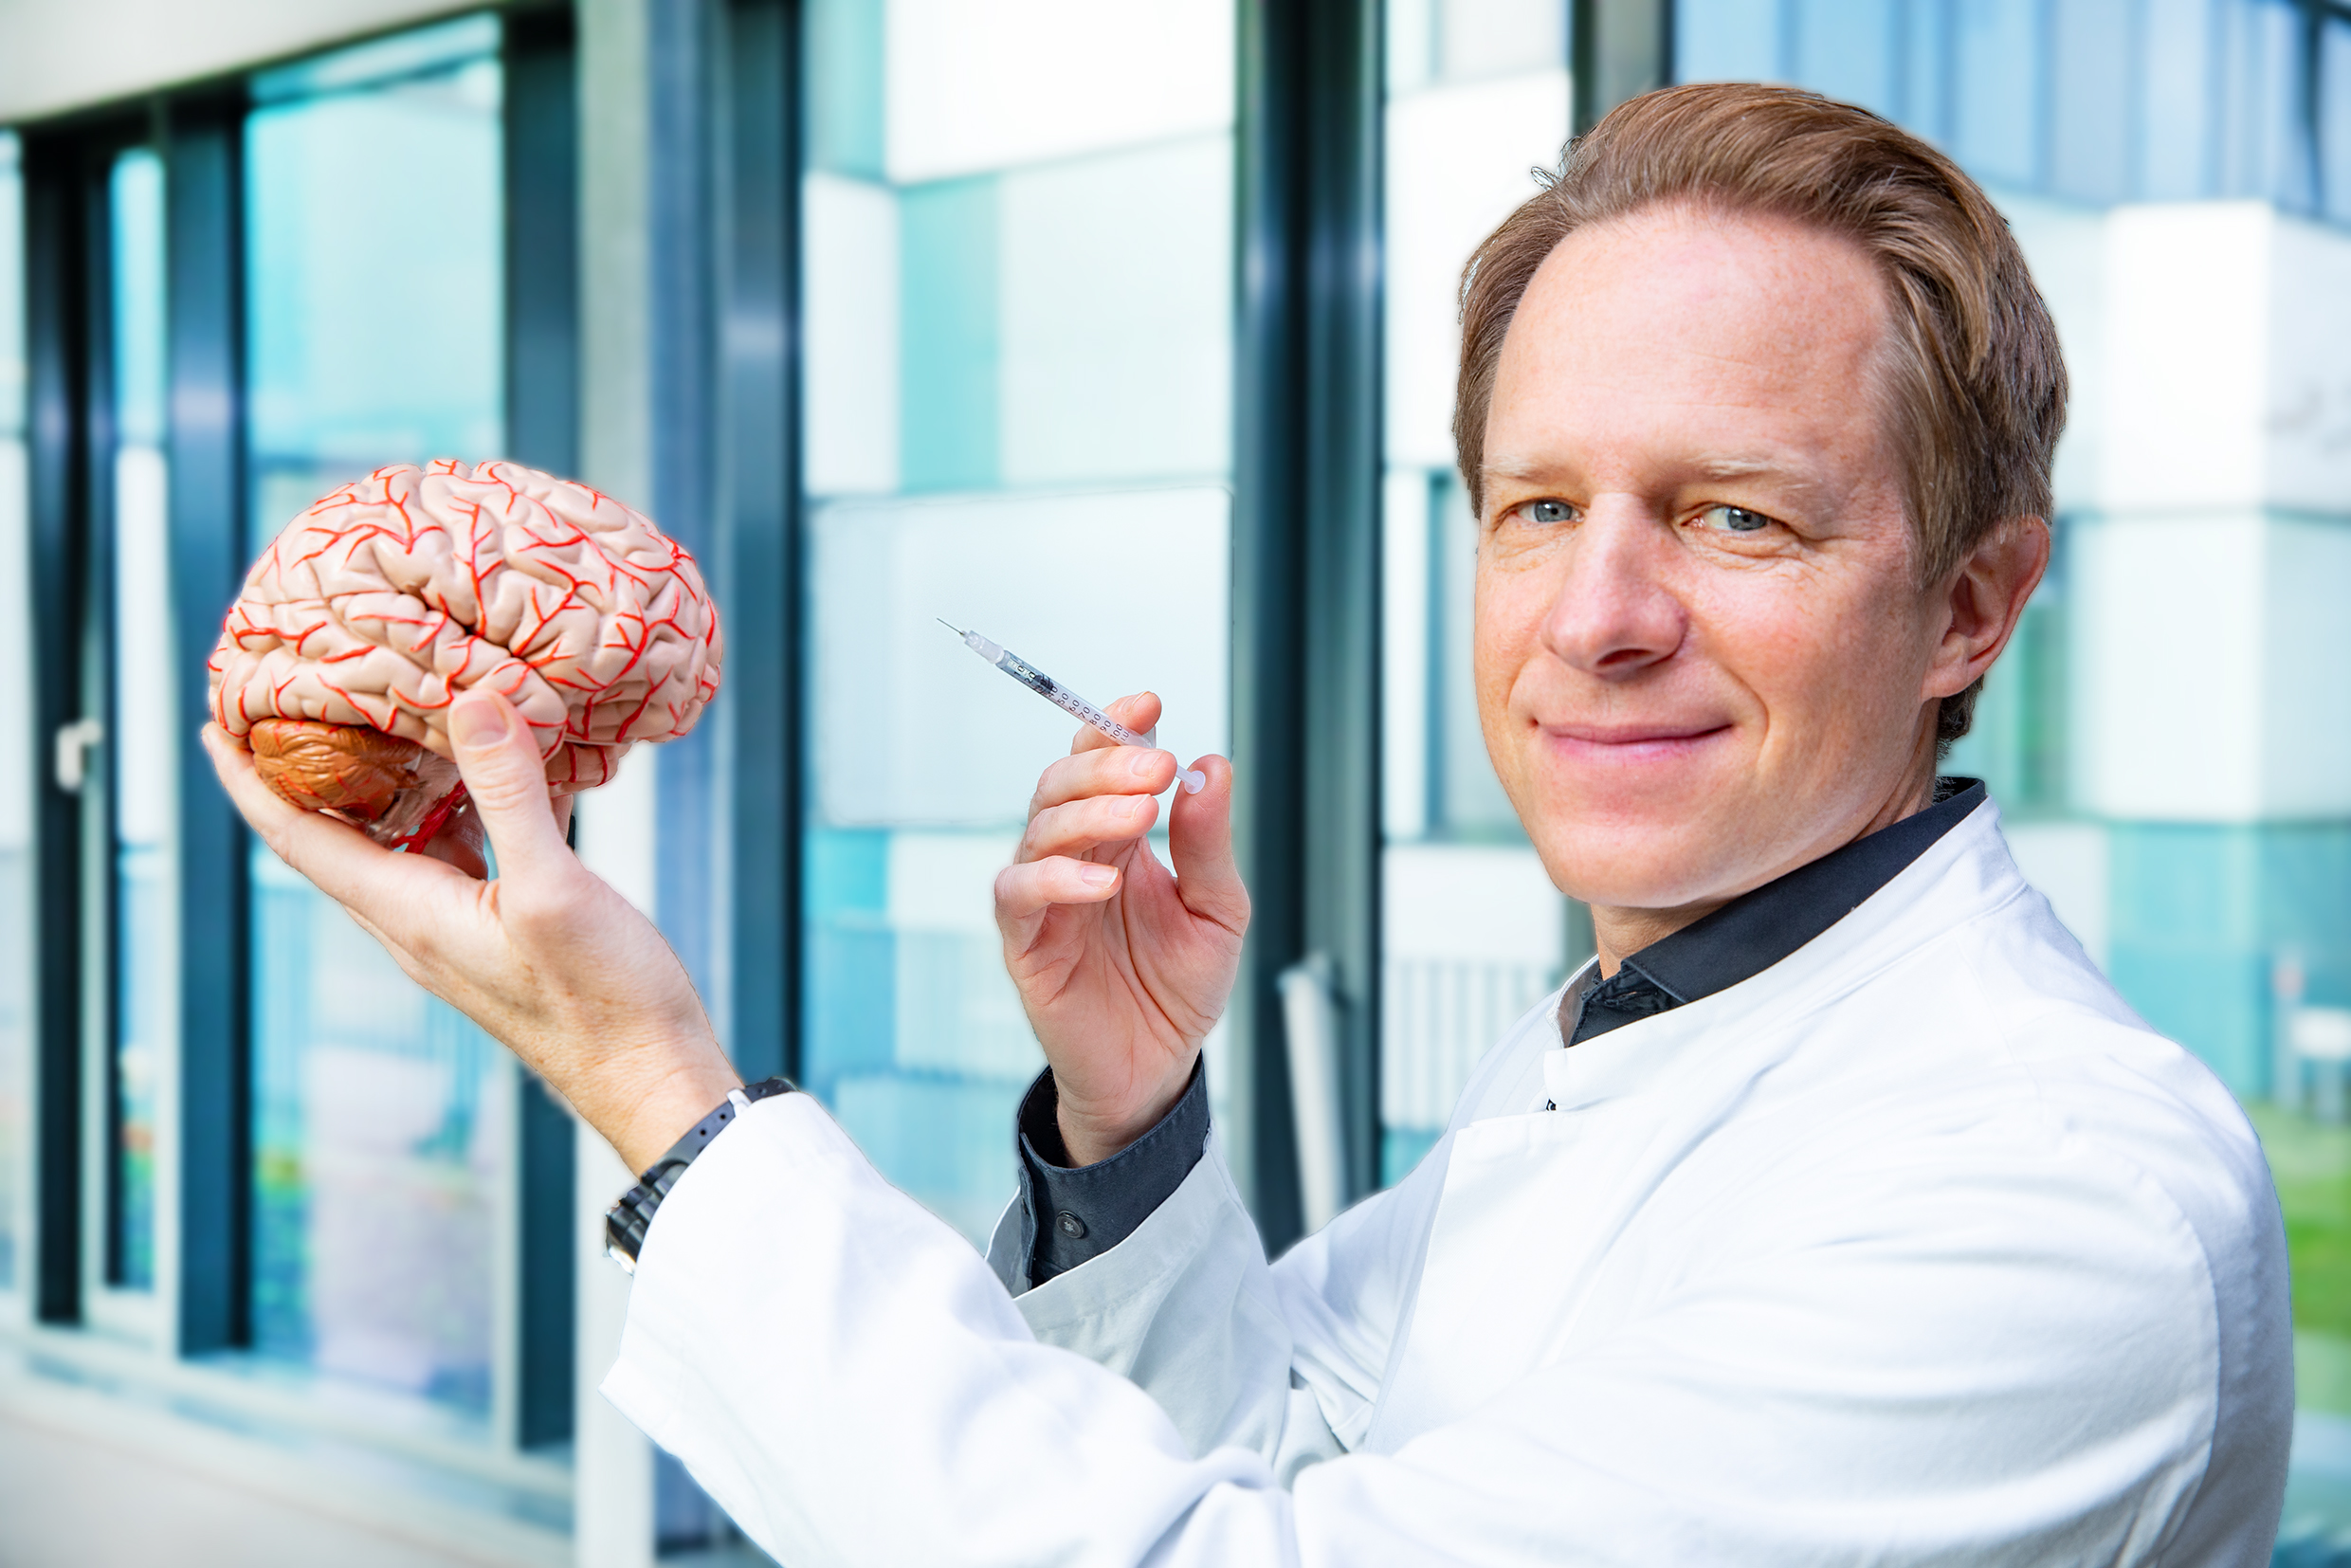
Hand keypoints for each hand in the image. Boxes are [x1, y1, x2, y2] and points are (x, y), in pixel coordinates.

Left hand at [204, 692, 738, 1172]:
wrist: (653, 1076)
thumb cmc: (603, 1004)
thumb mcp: (552, 889)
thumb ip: (508, 795)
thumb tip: (471, 702)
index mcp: (409, 914)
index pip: (298, 836)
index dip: (249, 778)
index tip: (217, 720)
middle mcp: (419, 923)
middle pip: (338, 833)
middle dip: (312, 766)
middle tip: (306, 695)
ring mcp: (461, 929)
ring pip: (406, 838)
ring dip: (399, 777)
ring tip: (406, 710)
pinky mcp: (506, 929)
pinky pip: (468, 852)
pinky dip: (474, 802)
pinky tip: (514, 766)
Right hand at [994, 693, 1248, 1165]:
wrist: (1156, 1068)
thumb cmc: (1180, 988)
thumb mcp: (1217, 911)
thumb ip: (1207, 844)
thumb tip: (1210, 766)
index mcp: (1120, 835)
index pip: (1103, 760)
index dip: (1117, 724)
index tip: (1149, 702)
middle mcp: (1076, 853)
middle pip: (1065, 781)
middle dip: (1107, 763)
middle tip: (1155, 767)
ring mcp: (1045, 895)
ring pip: (1040, 826)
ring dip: (1089, 811)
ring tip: (1141, 815)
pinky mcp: (1025, 943)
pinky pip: (1020, 893)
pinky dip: (1057, 878)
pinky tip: (1104, 881)